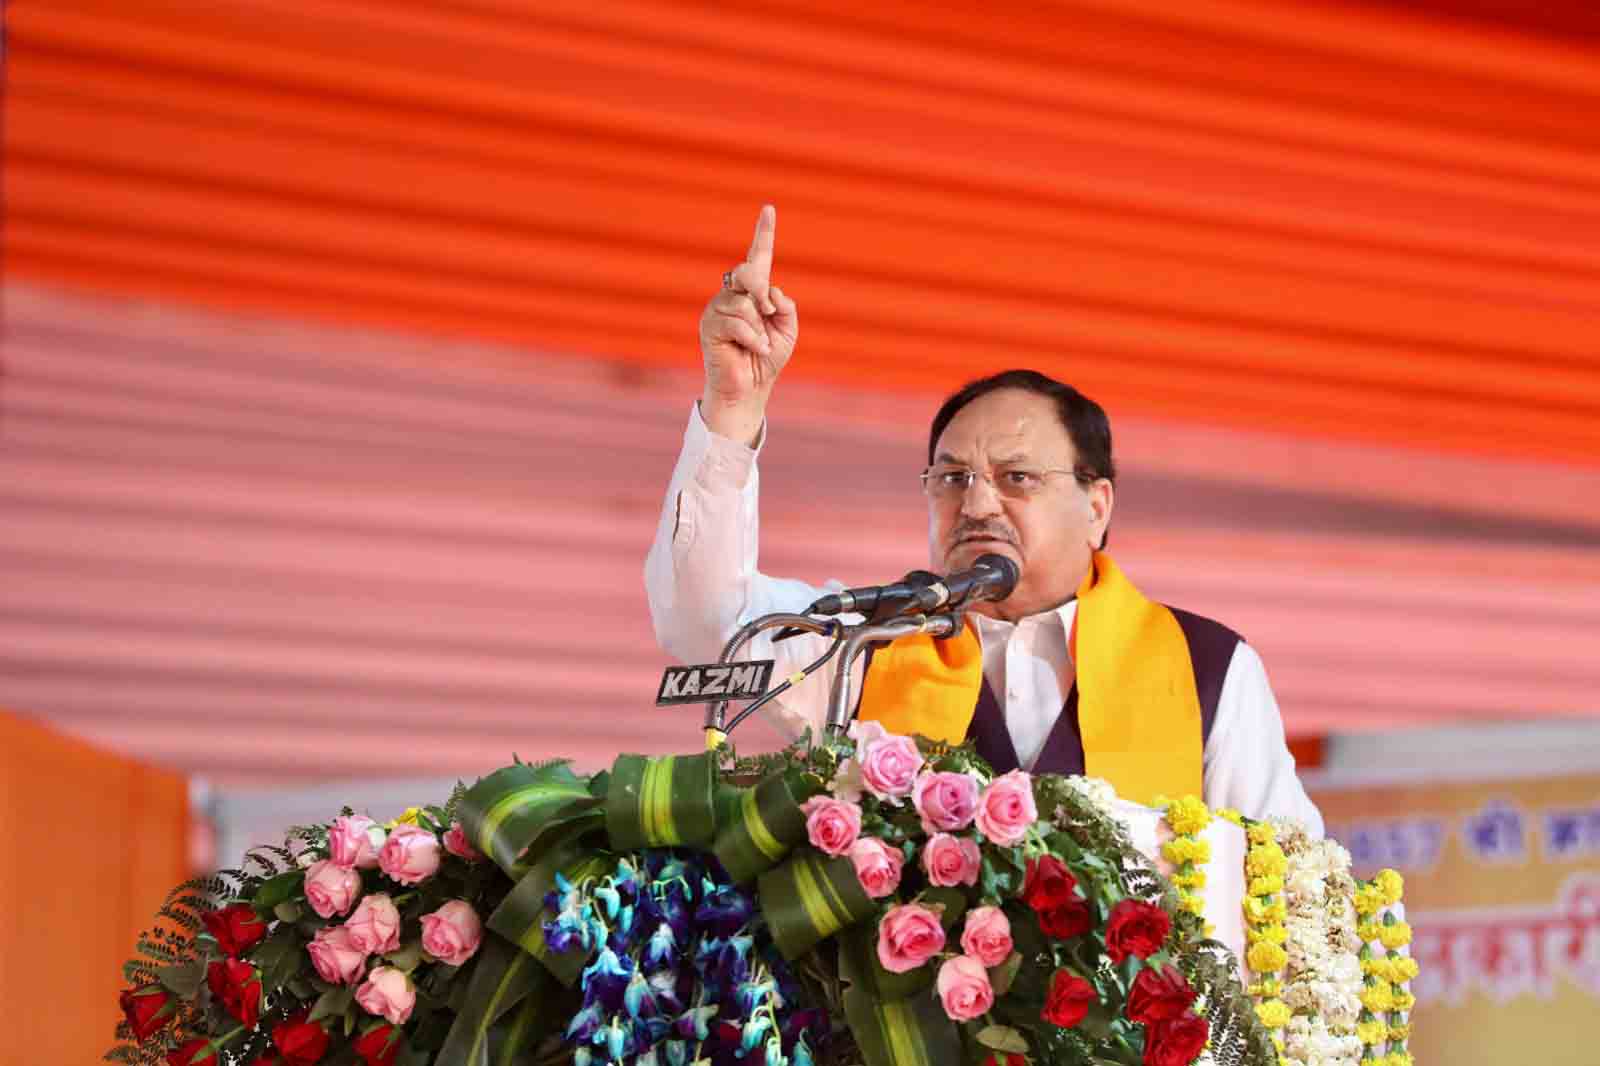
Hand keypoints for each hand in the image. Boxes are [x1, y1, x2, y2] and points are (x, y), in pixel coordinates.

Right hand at [698, 205, 798, 443]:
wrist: (749, 389)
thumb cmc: (767, 359)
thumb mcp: (788, 330)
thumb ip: (785, 307)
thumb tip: (770, 292)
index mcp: (752, 293)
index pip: (758, 258)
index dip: (764, 233)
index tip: (769, 209)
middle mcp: (732, 295)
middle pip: (747, 272)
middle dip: (760, 289)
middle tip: (768, 313)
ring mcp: (717, 309)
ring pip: (744, 302)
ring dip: (759, 327)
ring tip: (759, 344)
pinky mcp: (709, 326)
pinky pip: (737, 321)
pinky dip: (753, 337)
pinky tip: (754, 350)